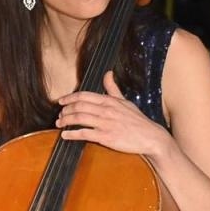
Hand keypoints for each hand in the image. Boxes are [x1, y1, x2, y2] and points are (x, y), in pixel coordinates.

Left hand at [55, 71, 176, 159]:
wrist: (150, 137)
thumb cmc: (137, 121)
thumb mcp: (125, 101)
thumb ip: (113, 88)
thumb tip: (107, 73)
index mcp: (109, 101)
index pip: (84, 95)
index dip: (70, 98)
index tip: (61, 101)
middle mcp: (106, 110)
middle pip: (79, 106)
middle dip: (65, 110)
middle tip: (59, 114)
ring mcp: (105, 123)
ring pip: (79, 118)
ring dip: (66, 120)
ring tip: (59, 123)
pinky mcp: (106, 137)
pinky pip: (85, 134)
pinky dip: (72, 134)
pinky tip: (65, 135)